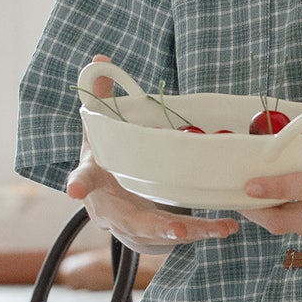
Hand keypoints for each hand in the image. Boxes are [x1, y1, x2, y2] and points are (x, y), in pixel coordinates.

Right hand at [67, 60, 238, 249]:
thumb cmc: (108, 157)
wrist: (107, 195)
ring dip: (190, 233)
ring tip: (220, 228)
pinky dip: (201, 233)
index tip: (75, 189)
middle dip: (154, 226)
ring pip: (159, 235)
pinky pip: (175, 240)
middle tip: (176, 230)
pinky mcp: (151, 238)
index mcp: (94, 177)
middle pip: (128, 220)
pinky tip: (226, 227)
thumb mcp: (102, 128)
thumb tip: (100, 61)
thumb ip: (102, 96)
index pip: (84, 178)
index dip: (79, 183)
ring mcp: (130, 228)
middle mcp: (108, 210)